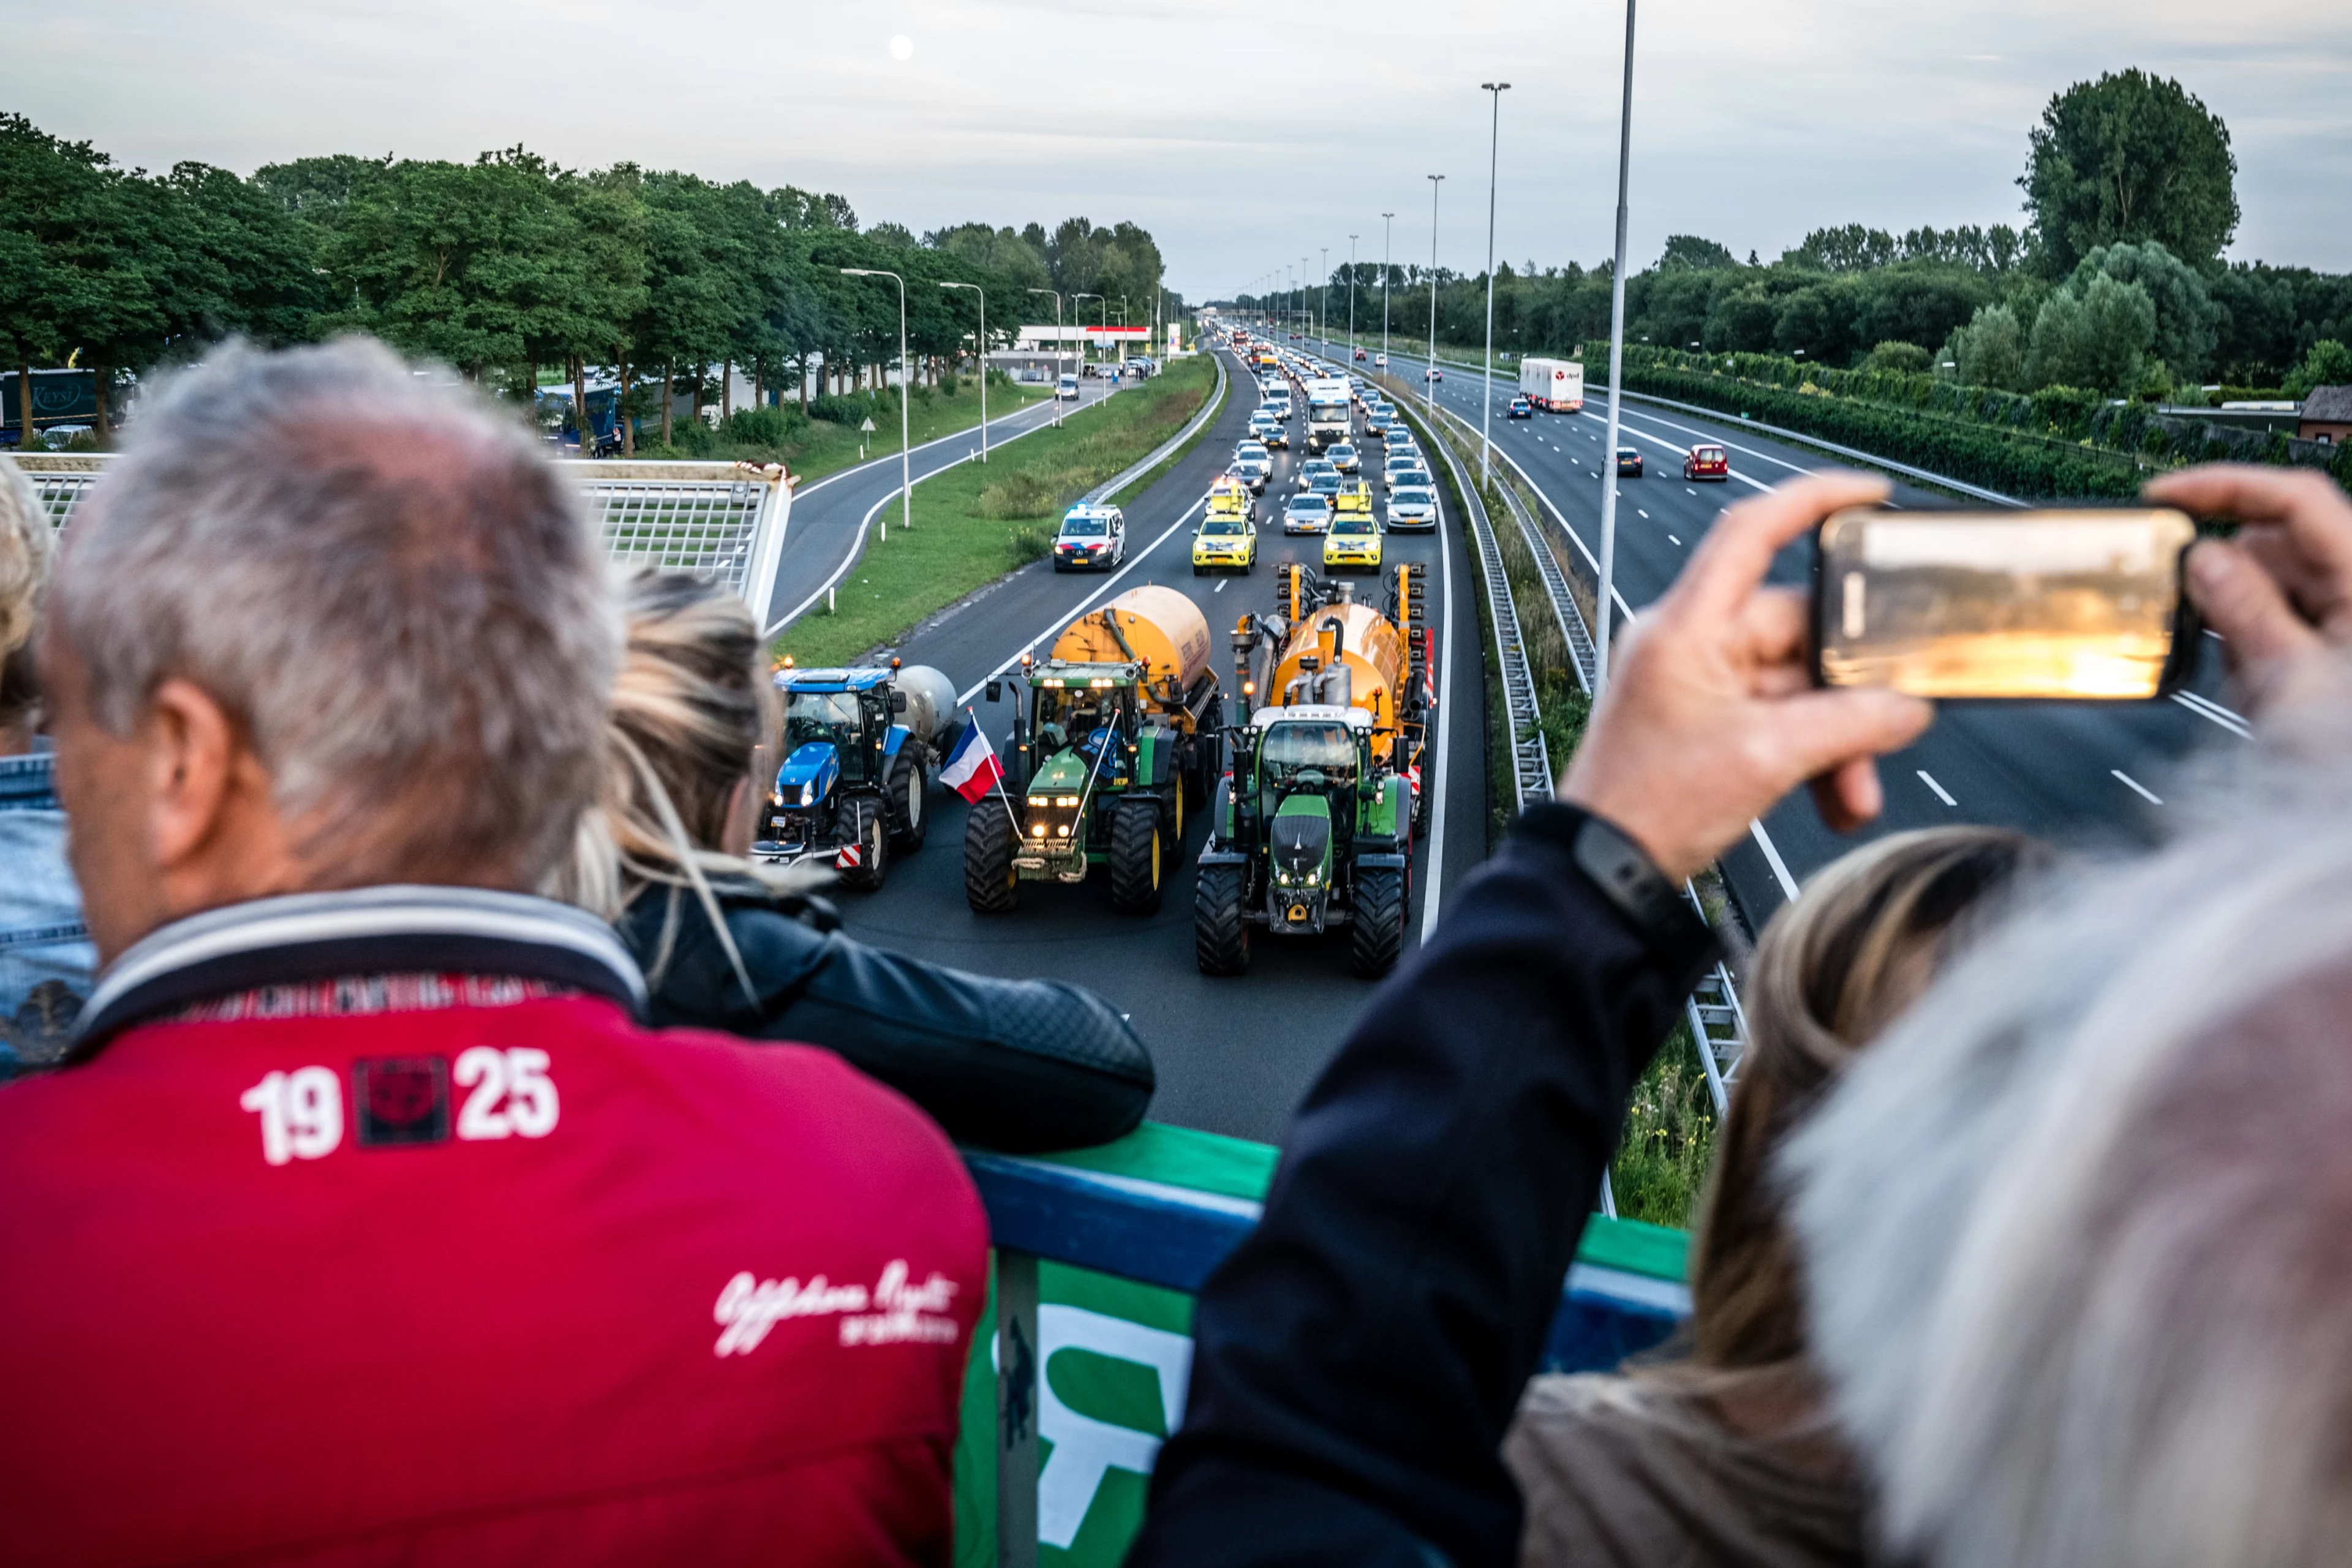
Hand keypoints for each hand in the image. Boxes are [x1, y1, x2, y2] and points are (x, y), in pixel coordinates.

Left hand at [1560, 472, 1933, 881]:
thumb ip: (1850, 726)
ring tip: (1855, 795)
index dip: (1812, 501)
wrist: (1603, 869)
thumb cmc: (1649, 806)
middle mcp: (1690, 644)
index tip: (1870, 496)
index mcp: (1687, 628)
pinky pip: (1778, 721)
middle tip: (1889, 732)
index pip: (1749, 532)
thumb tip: (1907, 709)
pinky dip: (1812, 756)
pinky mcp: (1706, 723)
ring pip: (1796, 688)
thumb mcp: (1767, 760)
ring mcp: (1697, 683)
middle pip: (1797, 633)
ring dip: (1837, 740)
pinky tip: (1836, 799)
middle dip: (1850, 693)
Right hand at [2147, 465, 2351, 715]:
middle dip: (2228, 577)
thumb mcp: (2290, 680)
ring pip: (2277, 584)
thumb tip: (2203, 558)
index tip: (2164, 495)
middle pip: (2280, 543)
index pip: (2295, 497)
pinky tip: (2263, 686)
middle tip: (2190, 617)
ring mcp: (2351, 613)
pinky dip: (2259, 644)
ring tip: (2249, 679)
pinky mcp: (2339, 642)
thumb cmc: (2351, 749)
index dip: (2225, 485)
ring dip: (2243, 621)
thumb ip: (2244, 610)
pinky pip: (2286, 619)